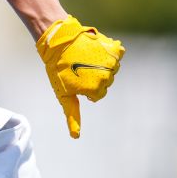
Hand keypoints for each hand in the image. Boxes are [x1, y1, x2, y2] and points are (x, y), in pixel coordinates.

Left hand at [35, 15, 124, 138]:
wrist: (59, 40)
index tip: (76, 79)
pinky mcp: (114, 49)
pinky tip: (95, 51)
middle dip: (94, 78)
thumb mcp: (63, 94)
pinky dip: (109, 54)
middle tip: (79, 68)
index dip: (85, 89)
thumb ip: (72, 114)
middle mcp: (106, 77)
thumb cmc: (58, 68)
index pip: (97, 95)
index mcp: (95, 89)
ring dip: (102, 66)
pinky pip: (118, 55)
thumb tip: (76, 136)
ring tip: (86, 59)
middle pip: (106, 83)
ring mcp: (112, 62)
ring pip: (112, 70)